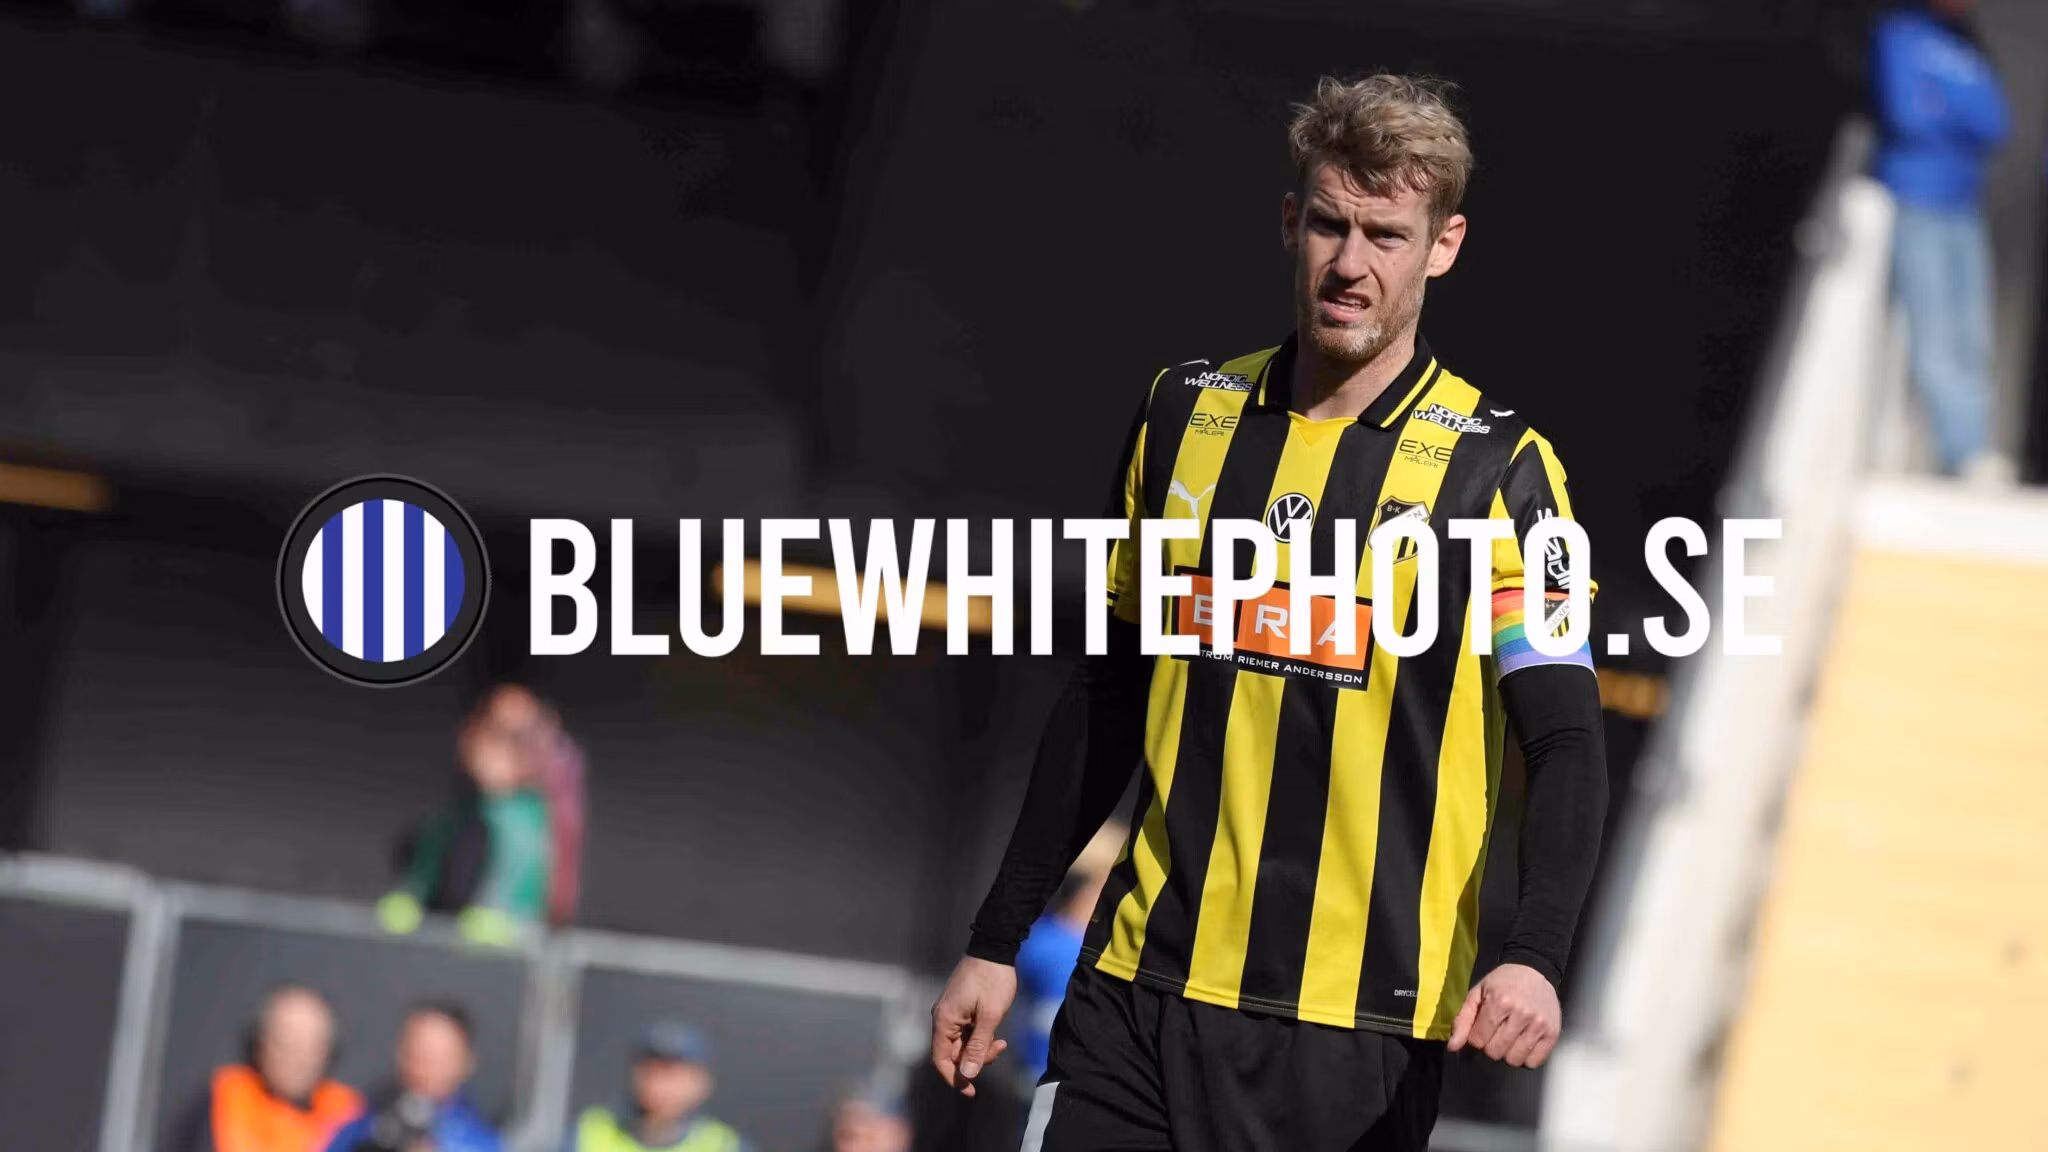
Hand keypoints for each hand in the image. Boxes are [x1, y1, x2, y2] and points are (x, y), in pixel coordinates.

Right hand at [929, 955, 1015, 1096]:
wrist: (994, 948)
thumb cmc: (992, 980)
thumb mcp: (989, 1016)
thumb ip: (978, 1046)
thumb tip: (968, 1074)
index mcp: (944, 1020)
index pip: (941, 1060)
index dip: (954, 1078)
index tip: (971, 1090)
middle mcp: (942, 1018)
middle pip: (952, 1053)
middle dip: (974, 1060)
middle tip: (998, 1050)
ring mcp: (950, 1012)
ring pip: (961, 1043)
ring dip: (980, 1048)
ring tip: (1000, 1041)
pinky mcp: (960, 1008)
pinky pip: (965, 1032)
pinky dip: (979, 1037)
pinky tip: (995, 1034)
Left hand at [1446, 962, 1559, 1067]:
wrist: (1533, 971)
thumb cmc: (1502, 982)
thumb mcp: (1477, 993)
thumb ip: (1463, 1020)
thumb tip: (1453, 1046)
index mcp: (1500, 1002)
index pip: (1478, 1040)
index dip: (1476, 1037)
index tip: (1482, 1027)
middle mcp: (1521, 1014)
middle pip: (1495, 1052)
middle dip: (1491, 1045)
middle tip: (1496, 1032)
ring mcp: (1539, 1025)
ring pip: (1514, 1060)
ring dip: (1508, 1053)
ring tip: (1510, 1037)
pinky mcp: (1553, 1033)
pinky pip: (1534, 1062)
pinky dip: (1526, 1058)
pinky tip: (1523, 1043)